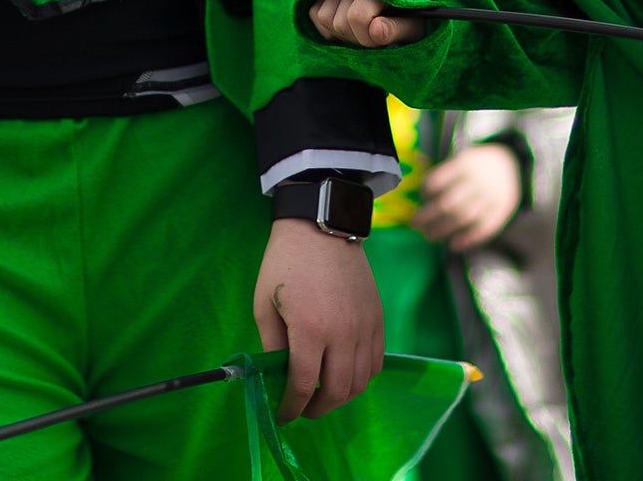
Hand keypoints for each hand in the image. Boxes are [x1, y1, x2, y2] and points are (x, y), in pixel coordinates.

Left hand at [252, 217, 383, 422]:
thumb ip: (271, 346)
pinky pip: (376, 362)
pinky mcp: (378, 318)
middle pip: (336, 391)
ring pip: (360, 382)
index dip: (291, 407)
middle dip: (316, 408)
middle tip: (302, 408)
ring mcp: (365, 326)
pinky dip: (361, 377)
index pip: (302, 385)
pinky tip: (344, 373)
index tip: (282, 415)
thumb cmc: (284, 263)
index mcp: (310, 329)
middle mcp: (343, 332)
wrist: (321, 225)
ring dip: (340, 396)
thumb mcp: (264, 304)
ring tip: (322, 393)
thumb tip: (276, 378)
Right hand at [308, 0, 426, 48]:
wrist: (408, 4)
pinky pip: (315, 11)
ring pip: (323, 15)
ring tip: (362, 33)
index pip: (357, 16)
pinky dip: (326, 26)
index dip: (367, 37)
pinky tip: (347, 29)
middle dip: (356, 38)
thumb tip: (376, 30)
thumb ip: (396, 29)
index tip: (381, 41)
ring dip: (341, 32)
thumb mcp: (415, 27)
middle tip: (373, 39)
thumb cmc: (414, 19)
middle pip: (338, 21)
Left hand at [414, 142, 522, 251]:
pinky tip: (454, 245)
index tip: (421, 197)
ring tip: (429, 236)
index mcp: (465, 164)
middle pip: (448, 204)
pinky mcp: (502, 211)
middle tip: (415, 224)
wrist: (513, 164)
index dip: (426, 191)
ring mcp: (491, 198)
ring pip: (464, 218)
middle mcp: (478, 182)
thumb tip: (415, 160)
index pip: (439, 180)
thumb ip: (441, 167)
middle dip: (428, 217)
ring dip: (444, 230)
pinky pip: (485, 228)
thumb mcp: (462, 158)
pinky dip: (469, 239)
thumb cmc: (477, 164)